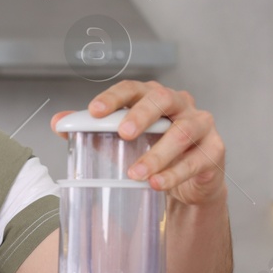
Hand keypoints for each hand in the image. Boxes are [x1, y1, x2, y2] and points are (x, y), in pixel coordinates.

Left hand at [52, 80, 226, 205]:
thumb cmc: (154, 152)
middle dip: (141, 115)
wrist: (190, 181)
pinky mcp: (214, 150)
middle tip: (123, 134)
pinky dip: (175, 174)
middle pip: (162, 99)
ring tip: (136, 174)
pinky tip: (157, 184)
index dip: (114, 97)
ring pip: (182, 132)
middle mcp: (180, 105)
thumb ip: (93, 132)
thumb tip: (58, 123)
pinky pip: (196, 160)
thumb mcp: (122, 142)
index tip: (94, 111)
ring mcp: (200, 125)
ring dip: (157, 153)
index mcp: (153, 97)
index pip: (133, 88)